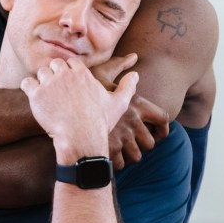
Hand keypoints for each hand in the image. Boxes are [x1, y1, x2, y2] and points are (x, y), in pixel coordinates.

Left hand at [21, 58, 137, 161]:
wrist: (80, 139)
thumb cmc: (99, 122)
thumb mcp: (118, 104)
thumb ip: (127, 87)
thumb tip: (136, 74)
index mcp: (83, 74)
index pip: (71, 62)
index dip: (69, 71)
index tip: (69, 83)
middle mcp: (65, 75)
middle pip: (54, 64)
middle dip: (55, 74)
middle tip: (56, 90)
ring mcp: (50, 84)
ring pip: (41, 72)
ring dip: (42, 81)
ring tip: (47, 96)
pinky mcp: (36, 96)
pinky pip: (27, 83)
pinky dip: (29, 88)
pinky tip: (36, 99)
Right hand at [90, 54, 168, 168]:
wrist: (60, 109)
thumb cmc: (80, 90)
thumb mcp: (100, 74)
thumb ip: (118, 66)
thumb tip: (134, 56)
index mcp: (135, 105)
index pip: (163, 118)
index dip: (163, 128)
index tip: (158, 132)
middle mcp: (132, 123)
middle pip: (150, 142)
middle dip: (145, 145)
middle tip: (137, 145)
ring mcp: (121, 139)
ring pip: (136, 157)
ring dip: (131, 157)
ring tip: (123, 152)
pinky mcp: (108, 152)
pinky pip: (120, 165)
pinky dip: (118, 165)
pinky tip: (111, 159)